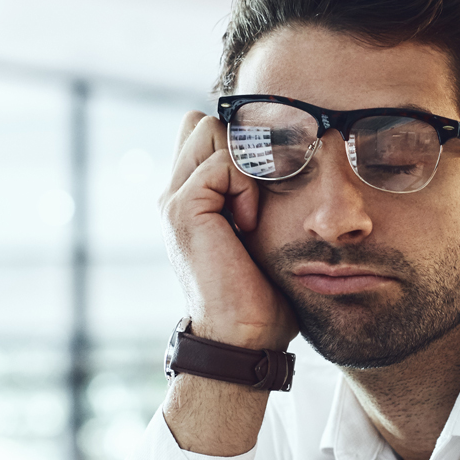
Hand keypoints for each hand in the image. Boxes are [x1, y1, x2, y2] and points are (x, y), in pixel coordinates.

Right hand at [159, 112, 296, 350]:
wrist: (243, 336)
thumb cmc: (262, 294)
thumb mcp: (262, 233)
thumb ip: (257, 194)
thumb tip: (286, 157)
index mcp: (190, 197)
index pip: (205, 131)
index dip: (239, 143)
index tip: (266, 183)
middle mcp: (175, 193)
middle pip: (205, 123)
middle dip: (243, 147)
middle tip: (260, 196)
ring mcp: (173, 199)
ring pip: (210, 130)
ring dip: (244, 163)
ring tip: (252, 211)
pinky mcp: (182, 208)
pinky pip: (222, 162)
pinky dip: (246, 186)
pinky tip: (249, 223)